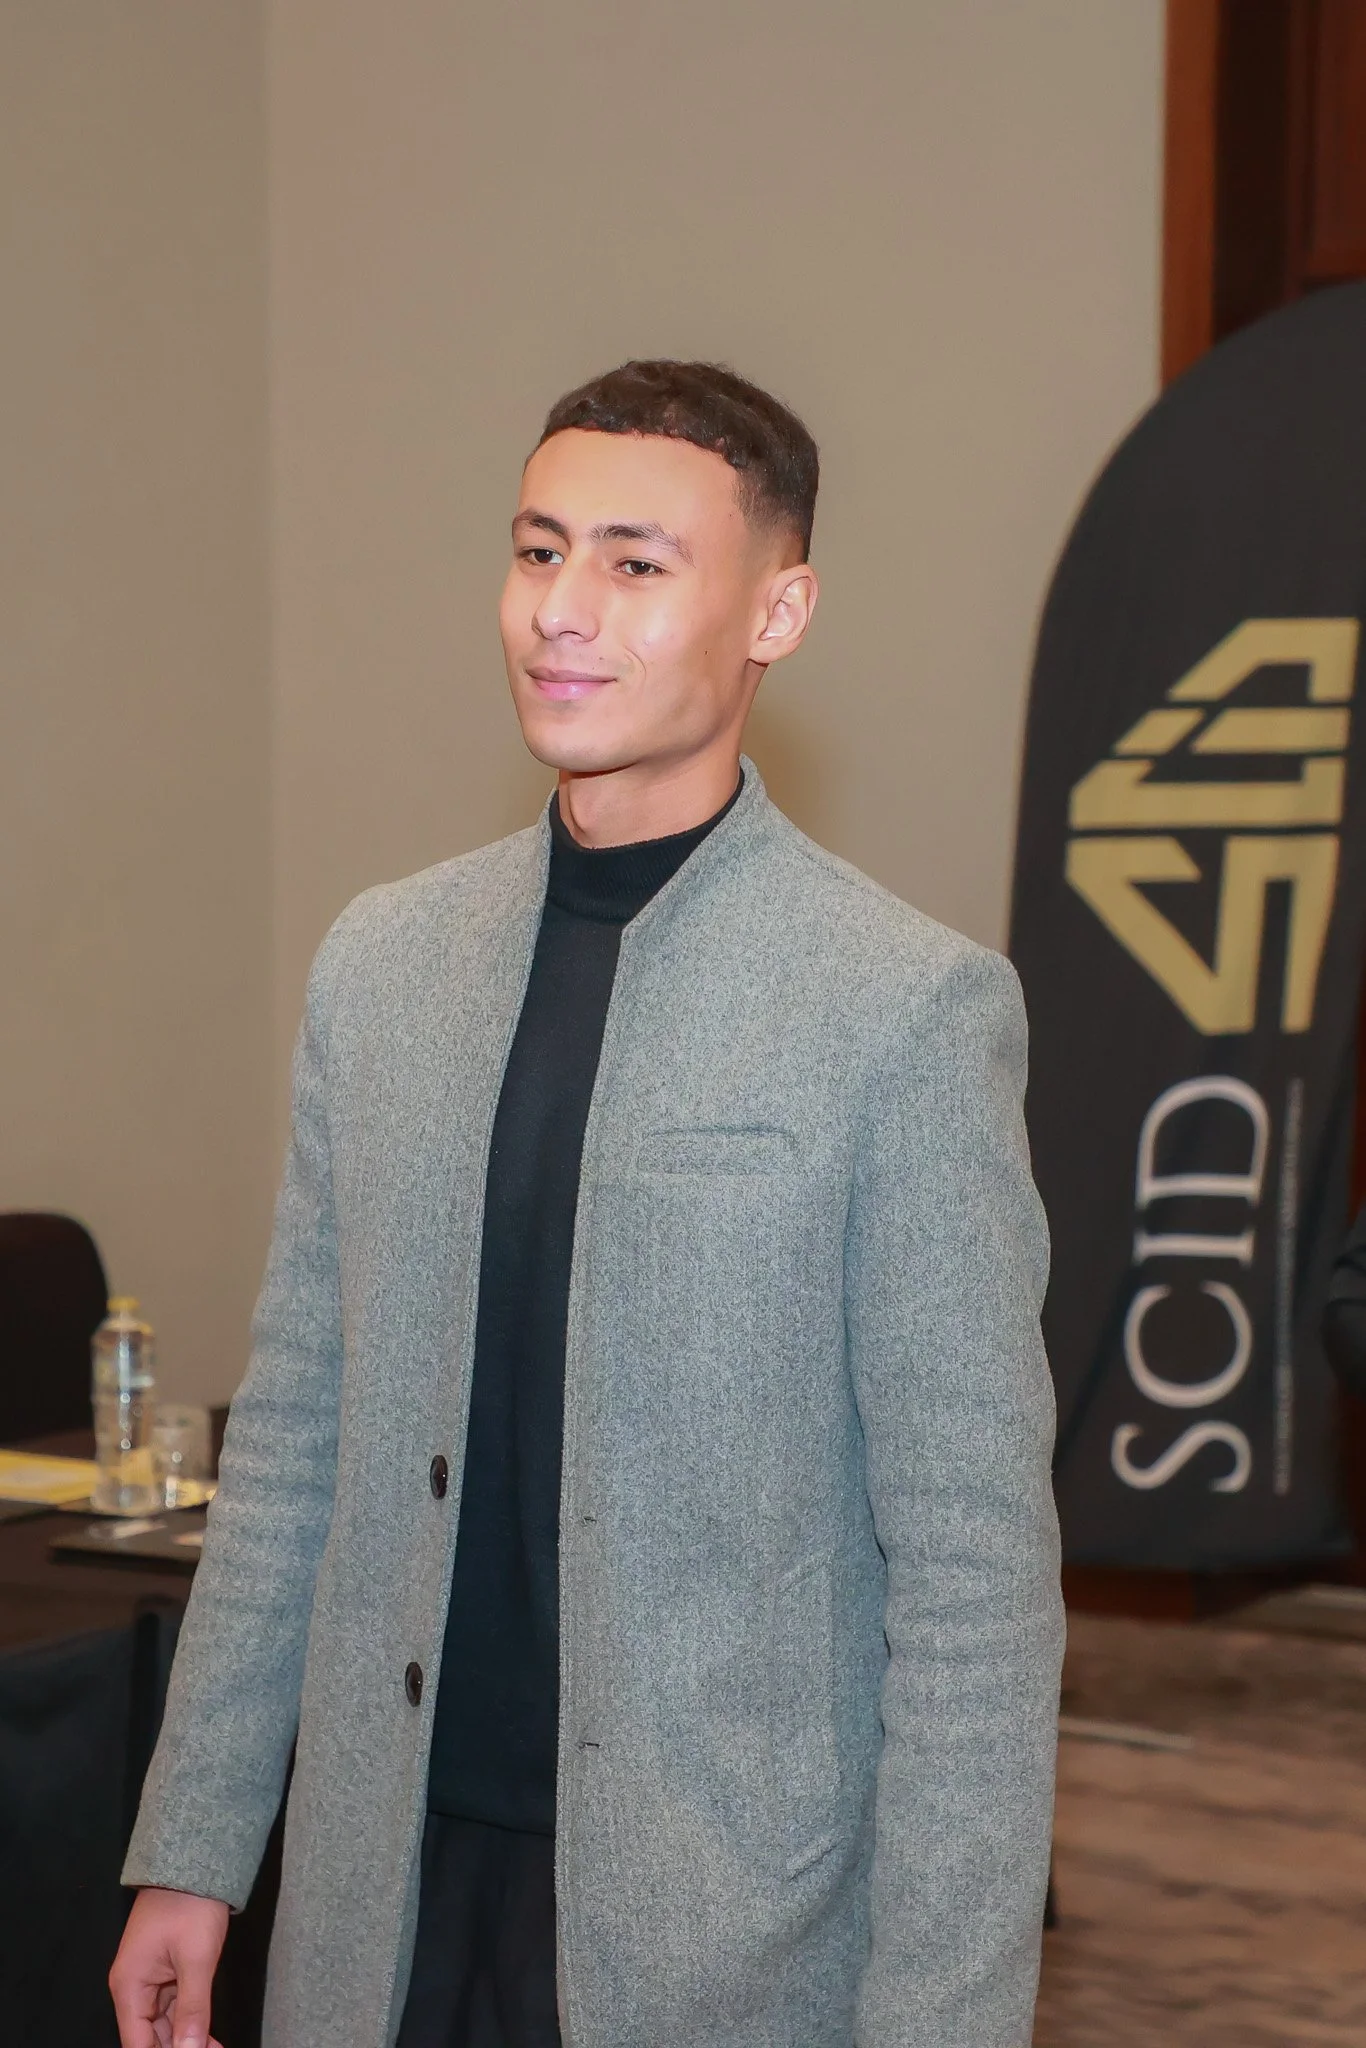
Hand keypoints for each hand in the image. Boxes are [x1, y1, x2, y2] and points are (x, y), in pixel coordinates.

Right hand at [110, 1886, 230, 2047]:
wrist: (196, 1862)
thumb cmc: (192, 1905)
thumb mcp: (196, 1960)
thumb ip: (192, 2010)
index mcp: (129, 1987)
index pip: (137, 2043)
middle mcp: (132, 1987)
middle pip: (149, 2037)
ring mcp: (148, 1979)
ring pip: (163, 2025)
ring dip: (187, 2039)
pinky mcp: (164, 1971)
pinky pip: (172, 2007)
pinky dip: (188, 2021)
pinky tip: (208, 2036)